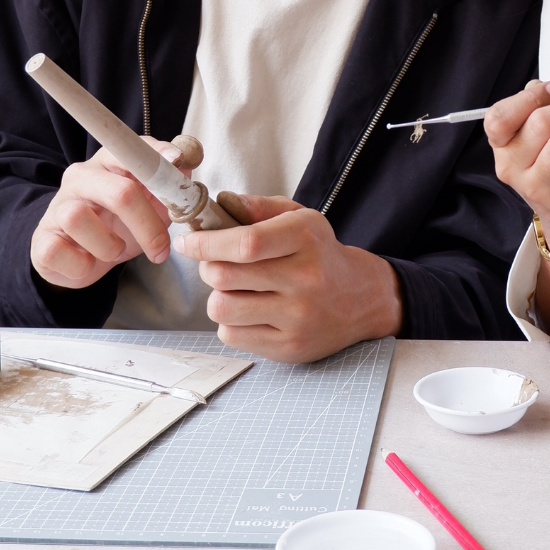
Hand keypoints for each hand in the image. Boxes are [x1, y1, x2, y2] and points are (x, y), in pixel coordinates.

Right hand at [30, 138, 187, 288]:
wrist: (84, 258)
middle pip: (119, 192)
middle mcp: (80, 177)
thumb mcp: (151, 203)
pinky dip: (81, 264)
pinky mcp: (41, 239)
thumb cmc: (121, 224)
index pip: (131, 149)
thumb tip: (188, 162)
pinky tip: (88, 262)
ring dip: (108, 245)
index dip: (157, 155)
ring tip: (114, 250)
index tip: (177, 162)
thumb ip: (170, 182)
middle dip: (147, 225)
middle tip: (161, 248)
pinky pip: (58, 251)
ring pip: (79, 219)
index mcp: (109, 163)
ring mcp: (58, 206)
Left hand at [173, 196, 402, 362]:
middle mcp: (305, 279)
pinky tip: (250, 312)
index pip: (245, 243)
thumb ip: (259, 208)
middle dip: (208, 267)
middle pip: (224, 276)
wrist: (361, 298)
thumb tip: (221, 203)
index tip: (188, 241)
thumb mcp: (300, 218)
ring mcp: (298, 317)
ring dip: (218, 297)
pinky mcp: (289, 346)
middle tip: (216, 263)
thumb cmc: (320, 254)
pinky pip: (232, 336)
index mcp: (305, 238)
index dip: (207, 242)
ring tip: (235, 290)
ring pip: (222, 309)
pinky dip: (231, 323)